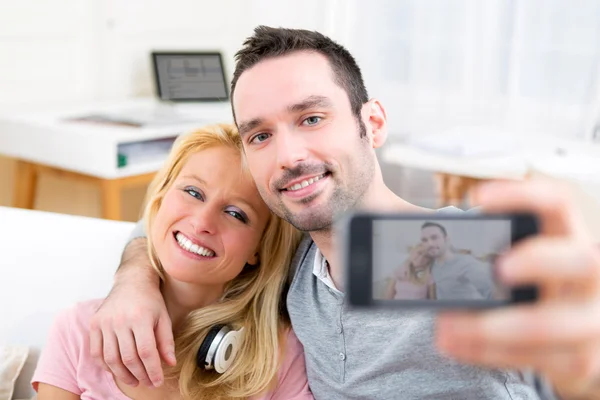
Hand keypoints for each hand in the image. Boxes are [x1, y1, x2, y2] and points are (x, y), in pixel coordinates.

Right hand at [89, 239, 174, 387]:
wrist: (132, 282)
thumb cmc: (150, 301)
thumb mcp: (164, 318)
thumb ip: (166, 341)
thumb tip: (169, 364)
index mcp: (140, 317)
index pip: (146, 351)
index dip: (152, 370)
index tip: (157, 381)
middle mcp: (120, 320)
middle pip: (129, 357)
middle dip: (140, 374)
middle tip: (148, 382)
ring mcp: (105, 322)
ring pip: (111, 358)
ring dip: (122, 374)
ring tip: (134, 380)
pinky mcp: (94, 324)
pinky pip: (96, 352)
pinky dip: (106, 365)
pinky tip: (117, 370)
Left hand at [435, 179, 599, 398]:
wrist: (568, 343)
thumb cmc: (530, 286)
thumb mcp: (514, 255)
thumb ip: (473, 240)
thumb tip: (404, 221)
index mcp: (567, 238)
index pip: (557, 202)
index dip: (523, 195)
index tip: (478, 198)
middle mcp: (589, 275)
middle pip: (582, 260)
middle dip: (538, 261)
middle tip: (498, 269)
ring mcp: (589, 320)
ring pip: (550, 325)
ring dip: (490, 327)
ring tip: (445, 325)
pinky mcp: (577, 360)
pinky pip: (530, 358)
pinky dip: (484, 352)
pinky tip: (453, 344)